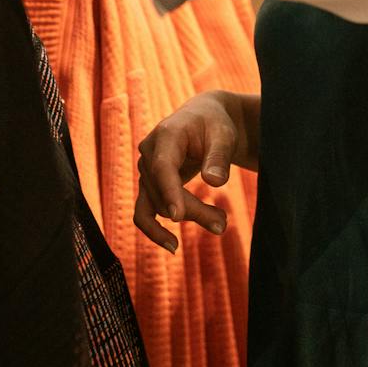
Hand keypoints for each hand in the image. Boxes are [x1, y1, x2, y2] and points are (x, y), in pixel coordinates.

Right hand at [134, 91, 246, 253]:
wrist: (204, 120)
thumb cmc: (215, 126)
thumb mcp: (224, 135)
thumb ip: (219, 156)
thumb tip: (215, 182)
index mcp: (166, 135)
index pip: (162, 168)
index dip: (169, 192)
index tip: (178, 217)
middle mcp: (149, 152)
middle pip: (164, 191)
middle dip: (194, 210)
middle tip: (224, 223)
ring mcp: (145, 170)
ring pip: (157, 205)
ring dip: (188, 217)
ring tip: (220, 224)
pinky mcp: (149, 185)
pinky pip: (143, 212)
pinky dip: (154, 230)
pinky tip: (172, 246)